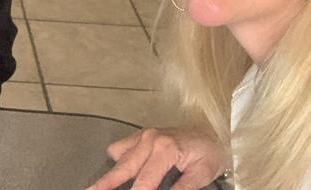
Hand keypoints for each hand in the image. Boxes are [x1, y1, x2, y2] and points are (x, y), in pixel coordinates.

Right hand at [85, 127, 227, 189]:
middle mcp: (149, 139)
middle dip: (106, 182)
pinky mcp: (141, 135)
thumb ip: (182, 188)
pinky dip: (119, 159)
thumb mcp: (201, 174)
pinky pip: (121, 146)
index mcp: (165, 149)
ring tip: (100, 187)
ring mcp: (143, 135)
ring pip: (118, 156)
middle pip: (123, 167)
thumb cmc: (210, 152)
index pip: (144, 180)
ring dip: (112, 172)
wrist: (214, 130)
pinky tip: (122, 171)